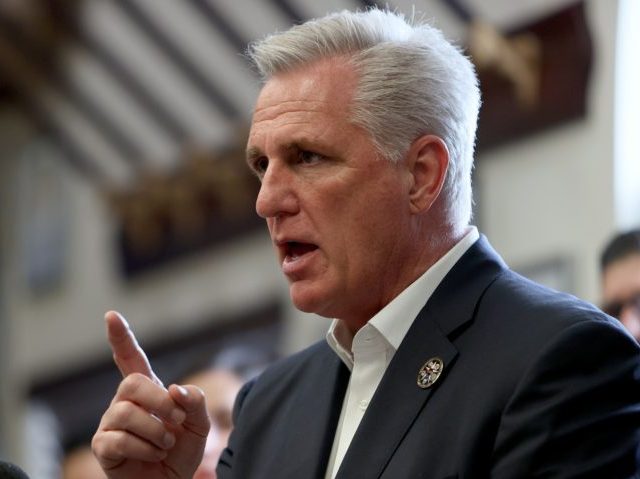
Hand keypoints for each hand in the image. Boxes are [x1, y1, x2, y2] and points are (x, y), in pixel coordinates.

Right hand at [92, 311, 209, 478]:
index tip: (112, 316)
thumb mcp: (199, 424)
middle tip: (177, 421)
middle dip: (160, 401)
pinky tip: (153, 454)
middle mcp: (124, 402)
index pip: (130, 359)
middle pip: (132, 384)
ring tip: (165, 443)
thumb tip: (177, 389)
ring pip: (127, 413)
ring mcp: (111, 423)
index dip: (121, 338)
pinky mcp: (103, 446)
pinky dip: (145, 449)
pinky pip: (119, 441)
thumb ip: (196, 402)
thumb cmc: (181, 451)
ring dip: (156, 431)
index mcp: (148, 390)